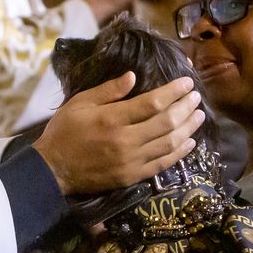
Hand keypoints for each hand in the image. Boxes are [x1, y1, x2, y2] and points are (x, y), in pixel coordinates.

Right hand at [32, 73, 203, 194]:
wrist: (53, 169)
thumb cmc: (65, 131)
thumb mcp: (80, 103)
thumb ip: (108, 90)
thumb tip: (133, 76)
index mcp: (112, 119)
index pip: (153, 102)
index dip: (174, 91)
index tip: (188, 82)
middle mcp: (126, 140)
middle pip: (166, 122)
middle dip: (186, 107)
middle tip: (197, 97)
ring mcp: (131, 161)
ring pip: (169, 143)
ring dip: (188, 128)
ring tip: (199, 115)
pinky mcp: (132, 176)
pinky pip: (162, 164)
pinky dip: (179, 153)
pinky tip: (189, 142)